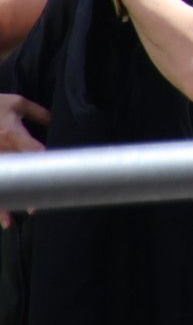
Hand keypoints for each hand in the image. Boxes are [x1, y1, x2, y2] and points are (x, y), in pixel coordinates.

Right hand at [0, 94, 46, 229]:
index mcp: (12, 134)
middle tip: (35, 208)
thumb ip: (38, 113)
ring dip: (2, 203)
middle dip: (25, 191)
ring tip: (8, 221)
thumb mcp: (17, 103)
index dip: (45, 165)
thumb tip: (56, 120)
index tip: (55, 178)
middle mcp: (0, 150)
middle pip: (16, 175)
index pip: (34, 152)